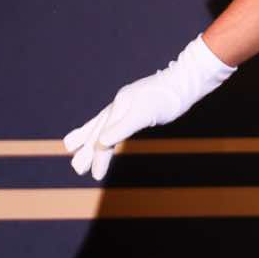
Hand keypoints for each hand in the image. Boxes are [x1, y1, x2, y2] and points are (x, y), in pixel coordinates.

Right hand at [62, 35, 235, 180]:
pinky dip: (105, 131)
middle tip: (77, 168)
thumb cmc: (167, 98)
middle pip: (98, 130)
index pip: (104, 137)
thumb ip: (122, 128)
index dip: (98, 157)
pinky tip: (104, 135)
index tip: (95, 176)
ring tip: (72, 146)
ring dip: (89, 138)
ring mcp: (127, 104)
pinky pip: (115, 121)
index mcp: (119, 106)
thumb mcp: (144, 114)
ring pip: (102, 124)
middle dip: (87, 150)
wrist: (186, 81)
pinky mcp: (136, 106)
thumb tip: (101, 143)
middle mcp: (119, 104)